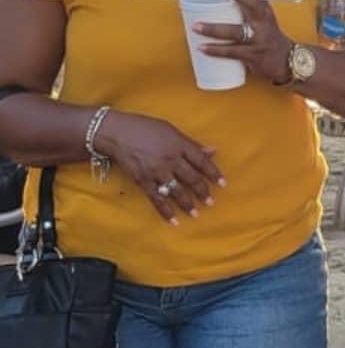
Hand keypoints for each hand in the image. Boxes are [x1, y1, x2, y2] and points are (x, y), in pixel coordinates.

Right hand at [94, 110, 224, 224]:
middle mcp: (170, 159)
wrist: (118, 133)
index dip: (213, 173)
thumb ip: (192, 143)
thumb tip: (213, 151)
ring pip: (176, 191)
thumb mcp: (171, 130)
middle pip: (191, 178)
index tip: (223, 184)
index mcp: (179, 145)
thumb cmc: (146, 128)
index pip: (201, 160)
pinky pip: (157, 198)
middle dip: (202, 192)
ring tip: (196, 214)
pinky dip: (165, 210)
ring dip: (187, 204)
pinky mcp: (143, 181)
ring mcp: (156, 171)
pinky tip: (173, 220)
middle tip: (211, 202)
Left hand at [196, 0, 292, 84]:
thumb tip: (216, 2)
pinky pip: (232, 51)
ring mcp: (259, 40)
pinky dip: (216, 50)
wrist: (287, 62)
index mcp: (266, 14)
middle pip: (252, 5)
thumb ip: (246, 11)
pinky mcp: (253, 55)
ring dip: (215, 29)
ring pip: (236, 32)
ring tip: (197, 26)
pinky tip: (202, 47)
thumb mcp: (263, 22)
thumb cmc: (268, 39)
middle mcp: (265, 24)